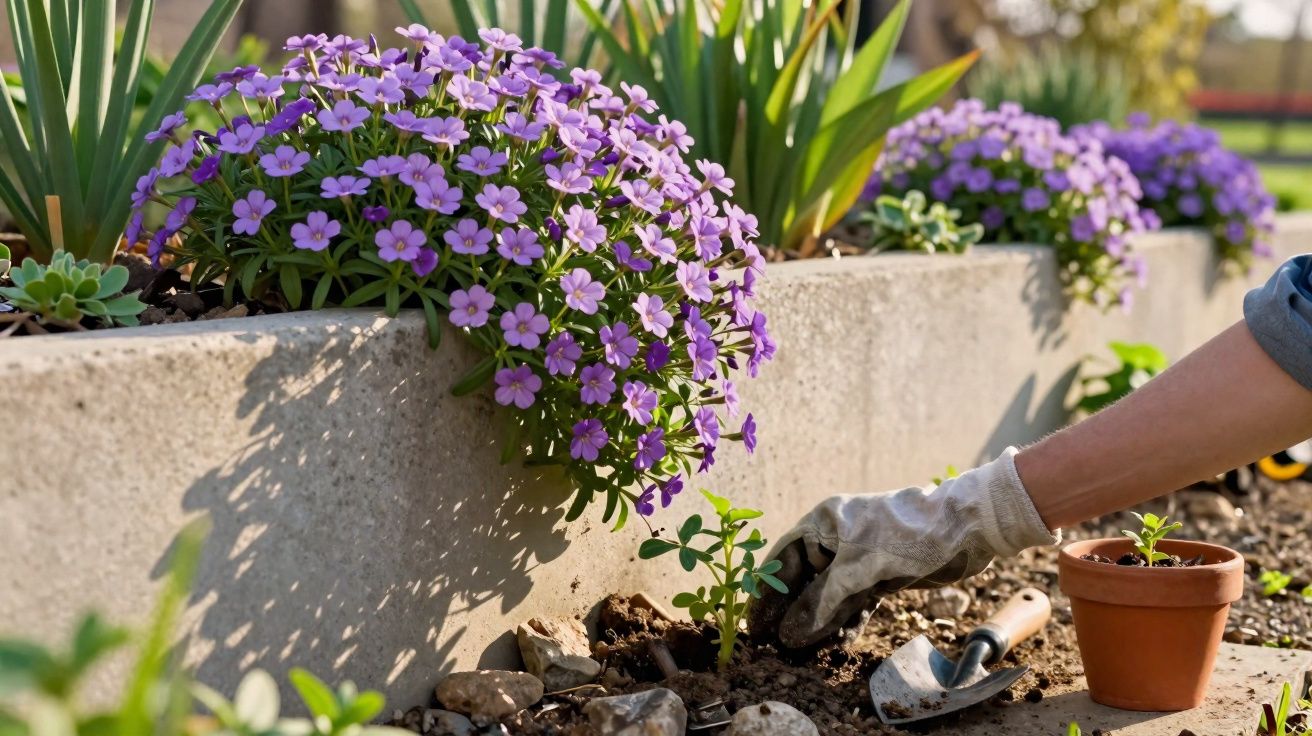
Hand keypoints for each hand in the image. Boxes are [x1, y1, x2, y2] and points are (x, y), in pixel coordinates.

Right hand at [748, 448, 1057, 647]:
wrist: (965, 529)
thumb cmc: (906, 535)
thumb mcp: (857, 569)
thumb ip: (820, 602)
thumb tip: (787, 634)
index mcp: (823, 523)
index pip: (783, 560)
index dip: (766, 593)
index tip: (754, 625)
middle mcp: (836, 538)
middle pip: (804, 580)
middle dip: (792, 612)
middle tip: (777, 645)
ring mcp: (859, 557)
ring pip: (829, 595)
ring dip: (819, 621)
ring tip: (806, 649)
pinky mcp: (880, 575)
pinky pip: (854, 602)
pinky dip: (847, 620)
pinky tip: (842, 640)